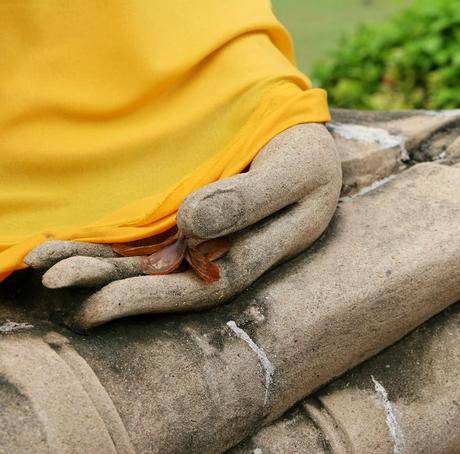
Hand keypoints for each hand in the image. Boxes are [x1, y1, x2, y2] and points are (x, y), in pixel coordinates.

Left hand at [24, 123, 341, 331]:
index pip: (203, 287)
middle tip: (52, 278)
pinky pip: (146, 232)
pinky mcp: (188, 218)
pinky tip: (72, 240)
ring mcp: (204, 236)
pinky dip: (110, 238)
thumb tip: (192, 224)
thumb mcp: (295, 170)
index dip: (151, 299)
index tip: (98, 305)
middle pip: (165, 278)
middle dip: (109, 282)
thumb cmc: (307, 155)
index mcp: (260, 252)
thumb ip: (250, 198)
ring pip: (147, 257)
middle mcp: (226, 253)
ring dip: (98, 262)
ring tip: (44, 264)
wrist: (302, 138)